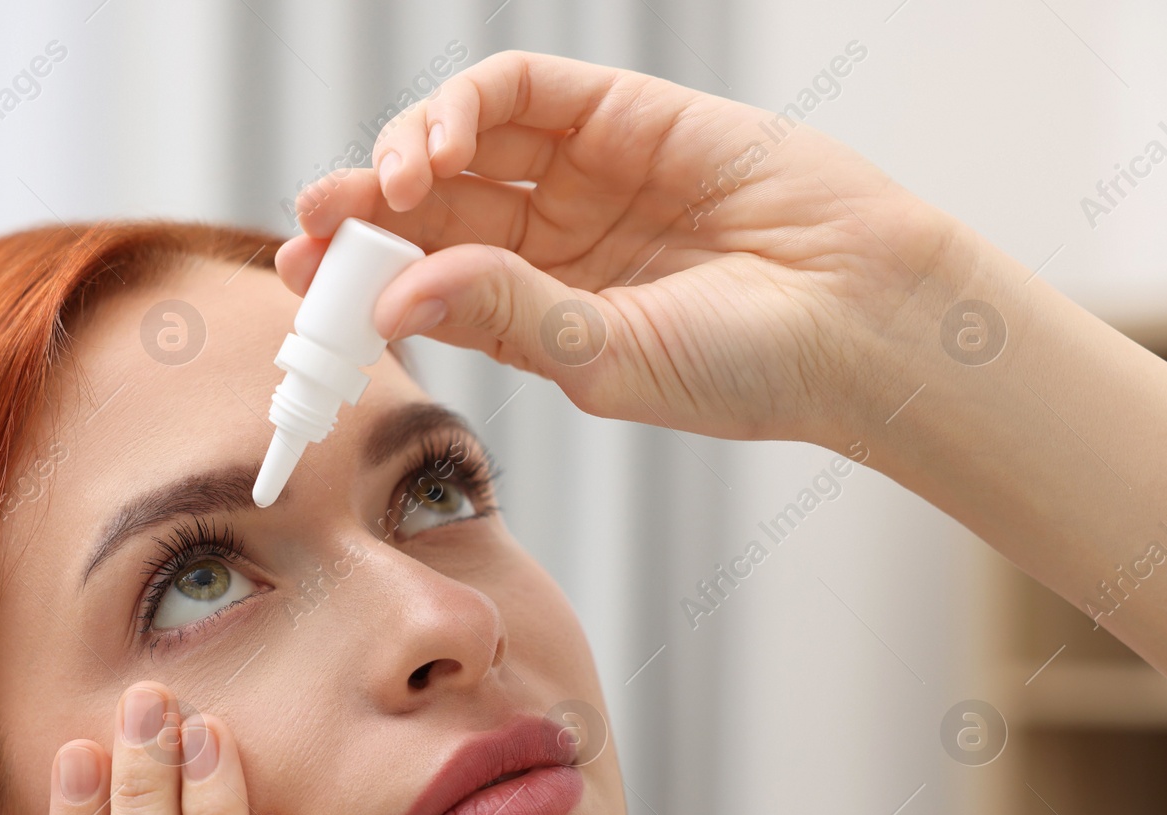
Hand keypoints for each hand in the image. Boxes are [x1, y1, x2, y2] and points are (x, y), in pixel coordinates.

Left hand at [276, 48, 969, 450]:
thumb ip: (506, 319)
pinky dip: (467, 108)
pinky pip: (523, 95)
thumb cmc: (748, 367)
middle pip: (428, 214)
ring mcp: (582, 178)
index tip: (301, 283)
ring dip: (405, 155)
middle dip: (361, 215)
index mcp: (535, 318)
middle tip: (311, 226)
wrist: (865, 316)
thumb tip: (394, 300)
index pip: (421, 285)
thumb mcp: (606, 360)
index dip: (358, 279)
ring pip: (463, 148)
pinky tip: (441, 146)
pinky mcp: (620, 116)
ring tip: (380, 188)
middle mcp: (548, 246)